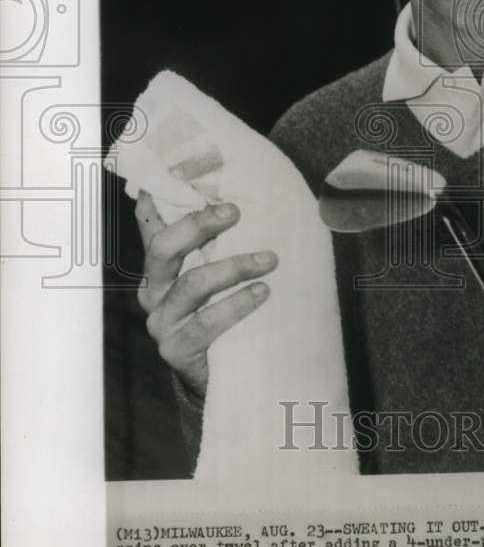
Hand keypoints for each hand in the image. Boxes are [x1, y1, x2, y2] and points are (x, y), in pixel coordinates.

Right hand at [135, 191, 277, 398]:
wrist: (220, 374)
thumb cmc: (223, 310)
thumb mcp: (217, 273)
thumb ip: (219, 243)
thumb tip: (246, 194)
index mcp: (160, 265)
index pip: (151, 224)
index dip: (156, 198)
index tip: (179, 172)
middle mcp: (154, 289)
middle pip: (163, 248)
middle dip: (199, 225)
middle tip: (236, 211)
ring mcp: (162, 321)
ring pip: (192, 284)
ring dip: (234, 267)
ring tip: (269, 260)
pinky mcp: (176, 350)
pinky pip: (206, 324)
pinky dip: (237, 306)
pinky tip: (262, 294)